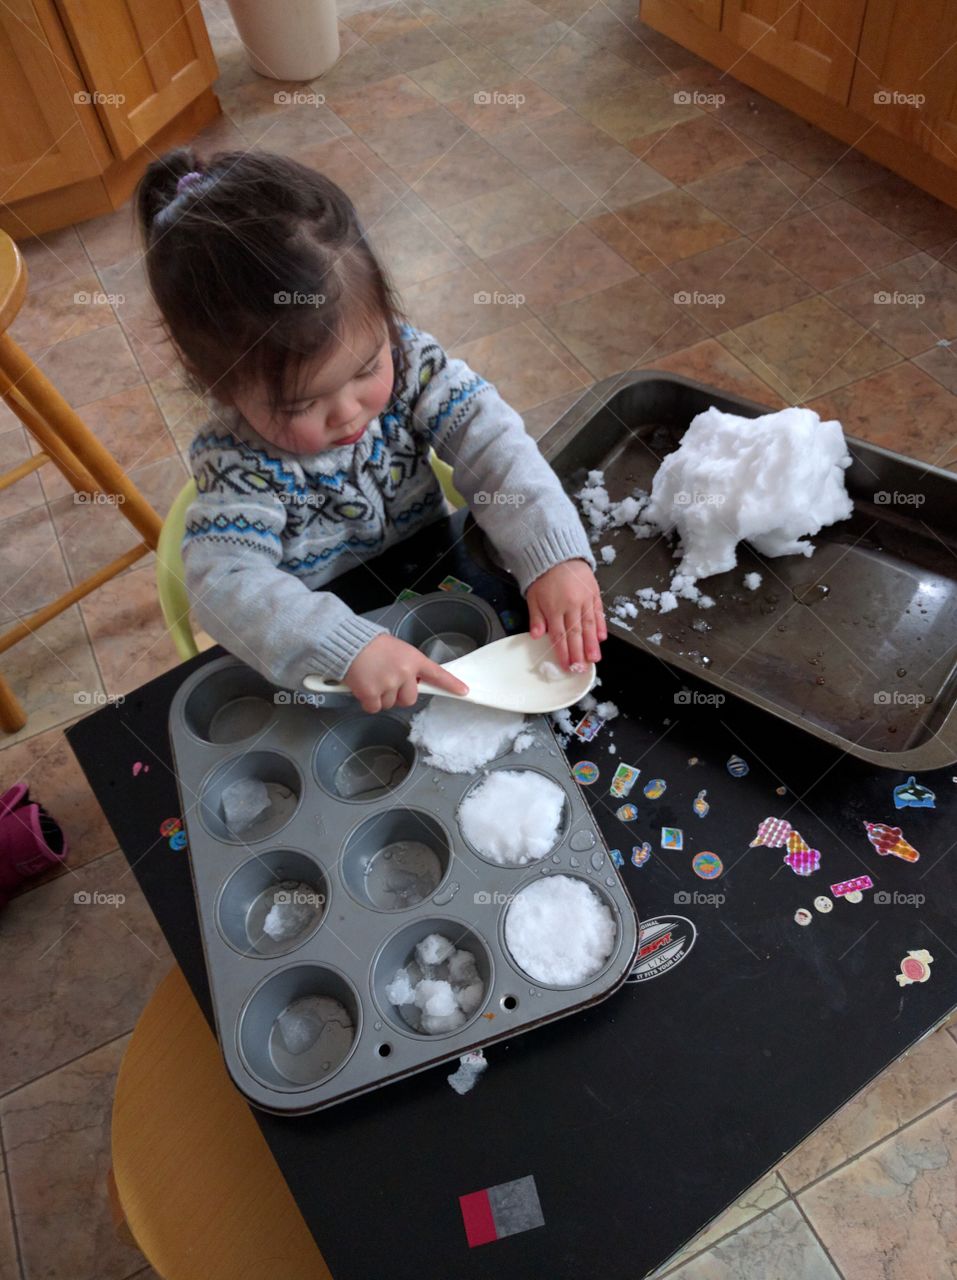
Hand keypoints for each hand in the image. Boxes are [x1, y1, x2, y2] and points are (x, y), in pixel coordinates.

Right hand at [344, 633, 468, 713]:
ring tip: (370, 678)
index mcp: (413, 659)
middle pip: (410, 699)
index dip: (451, 685)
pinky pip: (374, 708)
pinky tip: (362, 687)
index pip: (437, 674)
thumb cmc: (371, 644)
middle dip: (399, 695)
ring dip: (381, 697)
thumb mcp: (397, 650)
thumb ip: (408, 665)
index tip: (464, 692)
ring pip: (390, 704)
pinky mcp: (371, 694)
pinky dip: (367, 701)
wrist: (348, 642)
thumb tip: (412, 683)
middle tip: (386, 681)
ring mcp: (388, 684)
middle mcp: (405, 673)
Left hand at [526, 559, 606, 670]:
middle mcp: (571, 606)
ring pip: (589, 625)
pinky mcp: (594, 593)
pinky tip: (602, 637)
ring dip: (592, 644)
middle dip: (578, 653)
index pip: (559, 635)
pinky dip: (601, 625)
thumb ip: (536, 618)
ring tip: (594, 658)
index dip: (563, 652)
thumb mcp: (533, 597)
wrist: (558, 554)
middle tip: (582, 668)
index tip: (566, 666)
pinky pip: (598, 612)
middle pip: (575, 634)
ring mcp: (584, 600)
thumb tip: (536, 636)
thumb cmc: (544, 577)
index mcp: (554, 608)